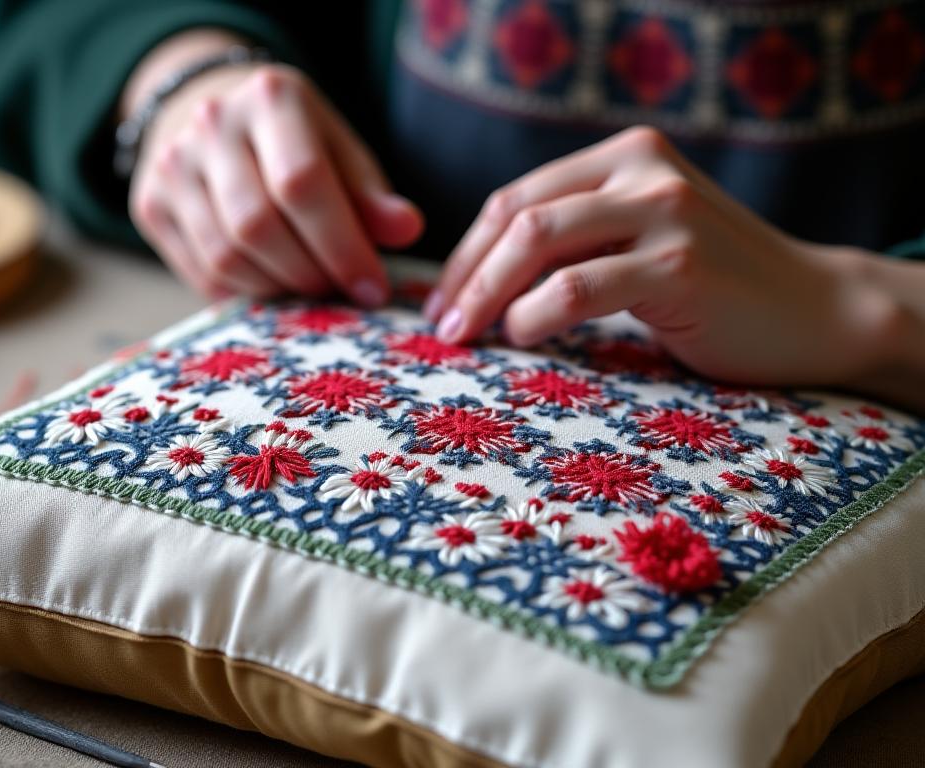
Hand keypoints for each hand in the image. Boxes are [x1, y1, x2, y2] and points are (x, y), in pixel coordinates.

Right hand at [128, 40, 421, 302]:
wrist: (215, 116)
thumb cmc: (295, 143)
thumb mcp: (341, 153)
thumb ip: (371, 195)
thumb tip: (407, 230)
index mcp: (272, 98)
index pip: (303, 183)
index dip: (342, 246)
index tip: (372, 287)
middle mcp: (211, 123)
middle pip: (259, 225)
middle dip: (309, 273)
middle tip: (338, 290)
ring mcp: (172, 163)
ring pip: (226, 255)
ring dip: (277, 288)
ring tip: (308, 286)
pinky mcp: (150, 203)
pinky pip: (201, 272)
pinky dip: (244, 293)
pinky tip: (271, 284)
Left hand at [427, 125, 907, 389]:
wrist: (817, 310)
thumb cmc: (716, 288)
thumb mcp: (642, 239)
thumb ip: (582, 237)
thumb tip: (483, 279)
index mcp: (626, 156)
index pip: (516, 198)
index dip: (468, 253)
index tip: (445, 300)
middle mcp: (643, 169)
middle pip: (517, 216)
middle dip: (467, 275)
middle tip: (445, 325)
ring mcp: (663, 211)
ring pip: (538, 242)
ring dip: (488, 295)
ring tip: (469, 336)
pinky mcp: (679, 263)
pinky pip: (576, 287)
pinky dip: (535, 314)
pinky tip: (525, 337)